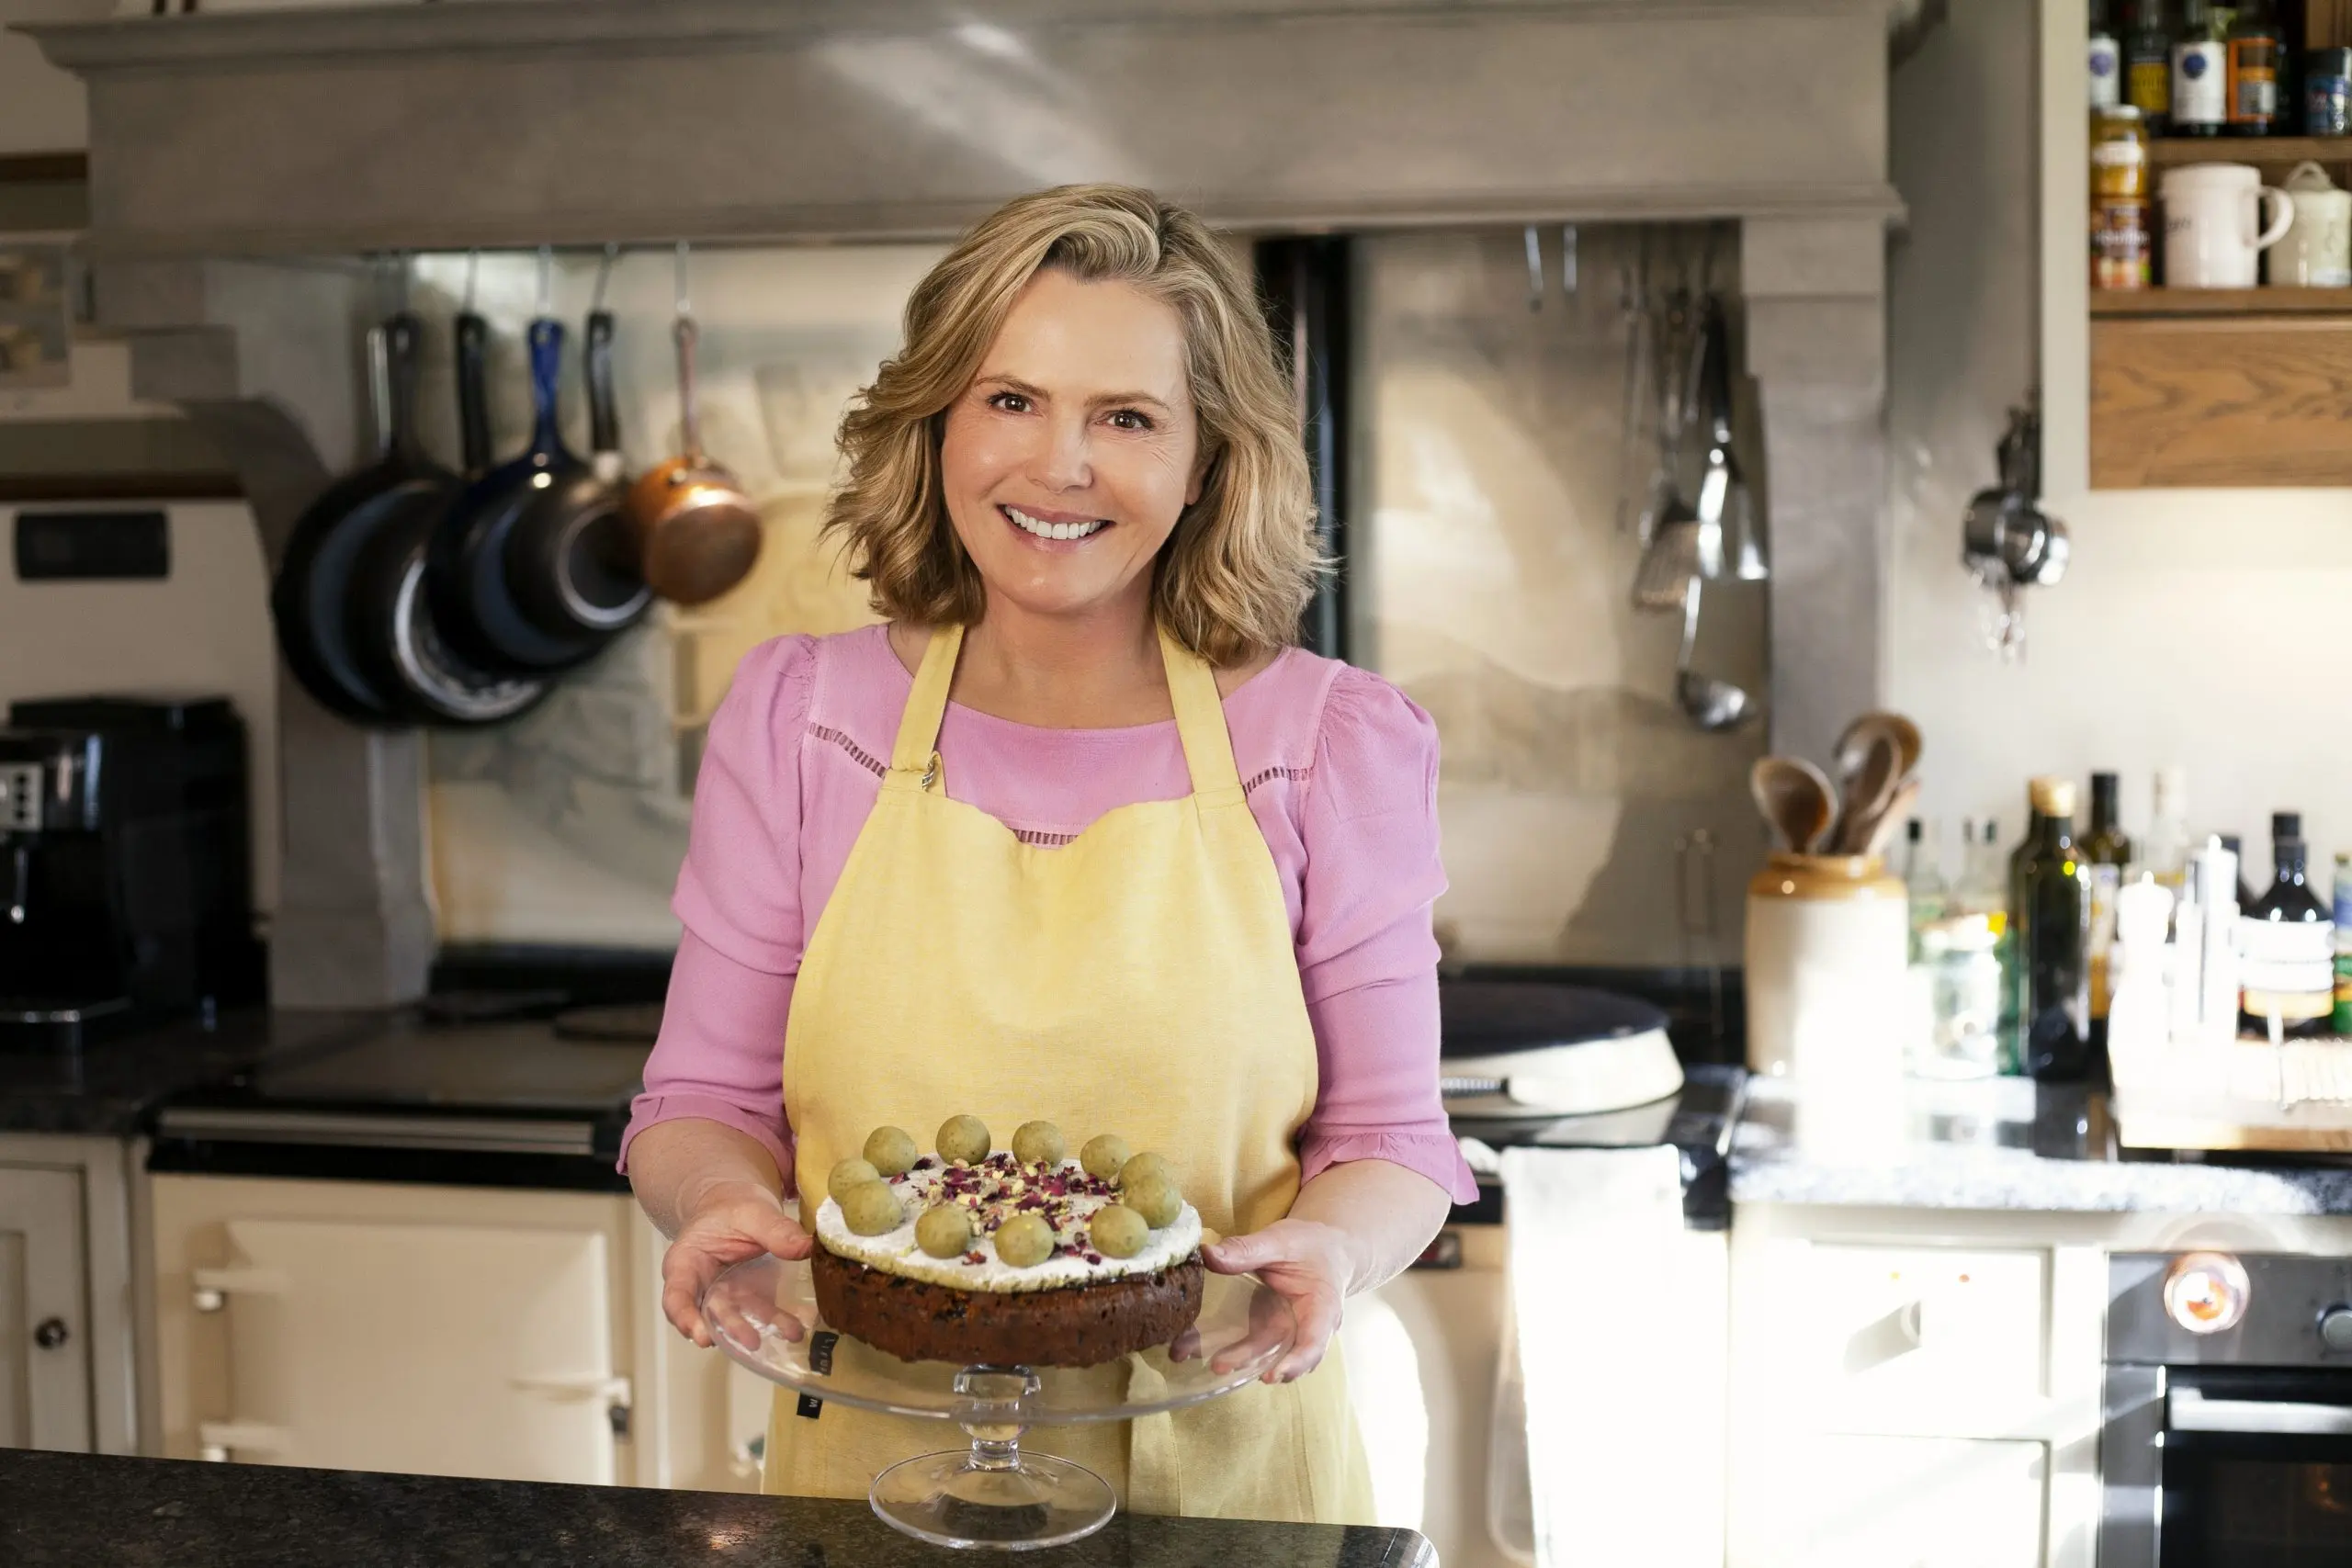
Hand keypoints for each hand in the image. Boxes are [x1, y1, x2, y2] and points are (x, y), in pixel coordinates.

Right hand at [659, 1179, 813, 1348]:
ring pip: (741, 1316)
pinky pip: (762, 1312)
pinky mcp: (748, 1298)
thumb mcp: (750, 1212)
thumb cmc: (730, 1208)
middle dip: (732, 1328)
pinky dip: (780, 1320)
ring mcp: (726, 1295)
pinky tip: (800, 1323)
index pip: (677, 1296)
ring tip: (791, 1332)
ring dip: (763, 1327)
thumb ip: (774, 1230)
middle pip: (712, 1312)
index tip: (701, 1336)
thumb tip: (805, 1246)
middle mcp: (702, 1286)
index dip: (685, 1318)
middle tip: (752, 1341)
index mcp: (686, 1263)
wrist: (735, 1205)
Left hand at [1201, 1219, 1351, 1383]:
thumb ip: (1246, 1249)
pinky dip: (1223, 1343)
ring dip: (1231, 1356)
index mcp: (1321, 1308)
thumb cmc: (1310, 1245)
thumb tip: (1206, 1254)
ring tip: (1196, 1356)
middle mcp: (1304, 1327)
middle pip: (1278, 1349)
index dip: (1295, 1362)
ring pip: (1259, 1350)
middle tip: (1219, 1365)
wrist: (1324, 1248)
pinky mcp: (1268, 1328)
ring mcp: (1284, 1329)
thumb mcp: (1280, 1241)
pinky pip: (1248, 1341)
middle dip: (1248, 1360)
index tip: (1272, 1377)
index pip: (1313, 1342)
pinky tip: (1194, 1346)